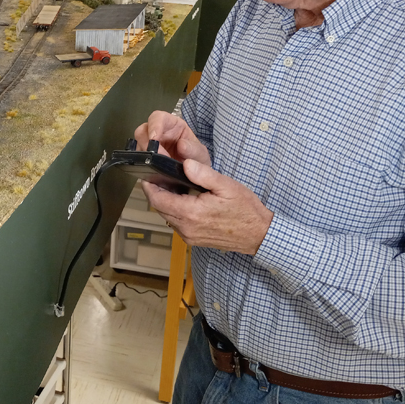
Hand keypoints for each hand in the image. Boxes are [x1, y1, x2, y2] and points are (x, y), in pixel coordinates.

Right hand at [133, 111, 210, 167]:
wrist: (195, 177)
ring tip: (157, 168)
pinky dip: (143, 168)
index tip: (154, 138)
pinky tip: (152, 174)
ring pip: (138, 147)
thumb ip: (194, 150)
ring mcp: (150, 148)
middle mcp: (158, 134)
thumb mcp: (200, 155)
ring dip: (145, 157)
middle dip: (146, 145)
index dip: (154, 125)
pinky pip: (138, 162)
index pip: (158, 117)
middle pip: (142, 131)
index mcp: (172, 126)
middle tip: (156, 158)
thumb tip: (182, 145)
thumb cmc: (196, 160)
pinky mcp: (146, 161)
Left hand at [141, 159, 272, 255]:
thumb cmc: (246, 210)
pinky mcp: (194, 239)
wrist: (259, 234)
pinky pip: (176, 224)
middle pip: (159, 208)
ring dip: (165, 202)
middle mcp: (186, 228)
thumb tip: (185, 163)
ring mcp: (189, 236)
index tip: (146, 175)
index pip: (158, 200)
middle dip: (155, 192)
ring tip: (169, 185)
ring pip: (167, 217)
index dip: (149, 187)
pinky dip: (174, 211)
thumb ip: (203, 174)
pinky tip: (182, 200)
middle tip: (157, 176)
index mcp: (191, 213)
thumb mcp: (226, 186)